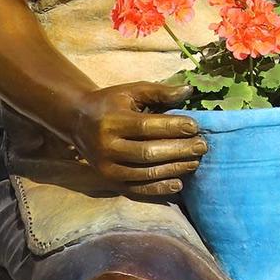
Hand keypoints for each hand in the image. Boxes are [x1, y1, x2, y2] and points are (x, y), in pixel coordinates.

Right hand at [69, 81, 205, 198]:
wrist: (78, 121)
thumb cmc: (111, 103)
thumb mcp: (132, 91)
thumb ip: (159, 91)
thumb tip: (188, 90)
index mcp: (111, 121)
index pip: (145, 127)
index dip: (172, 127)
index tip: (195, 126)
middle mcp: (105, 146)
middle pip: (147, 152)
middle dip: (178, 150)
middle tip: (202, 146)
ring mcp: (105, 167)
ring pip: (144, 173)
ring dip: (173, 169)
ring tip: (195, 161)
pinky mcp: (108, 181)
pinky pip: (136, 189)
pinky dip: (158, 188)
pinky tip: (179, 183)